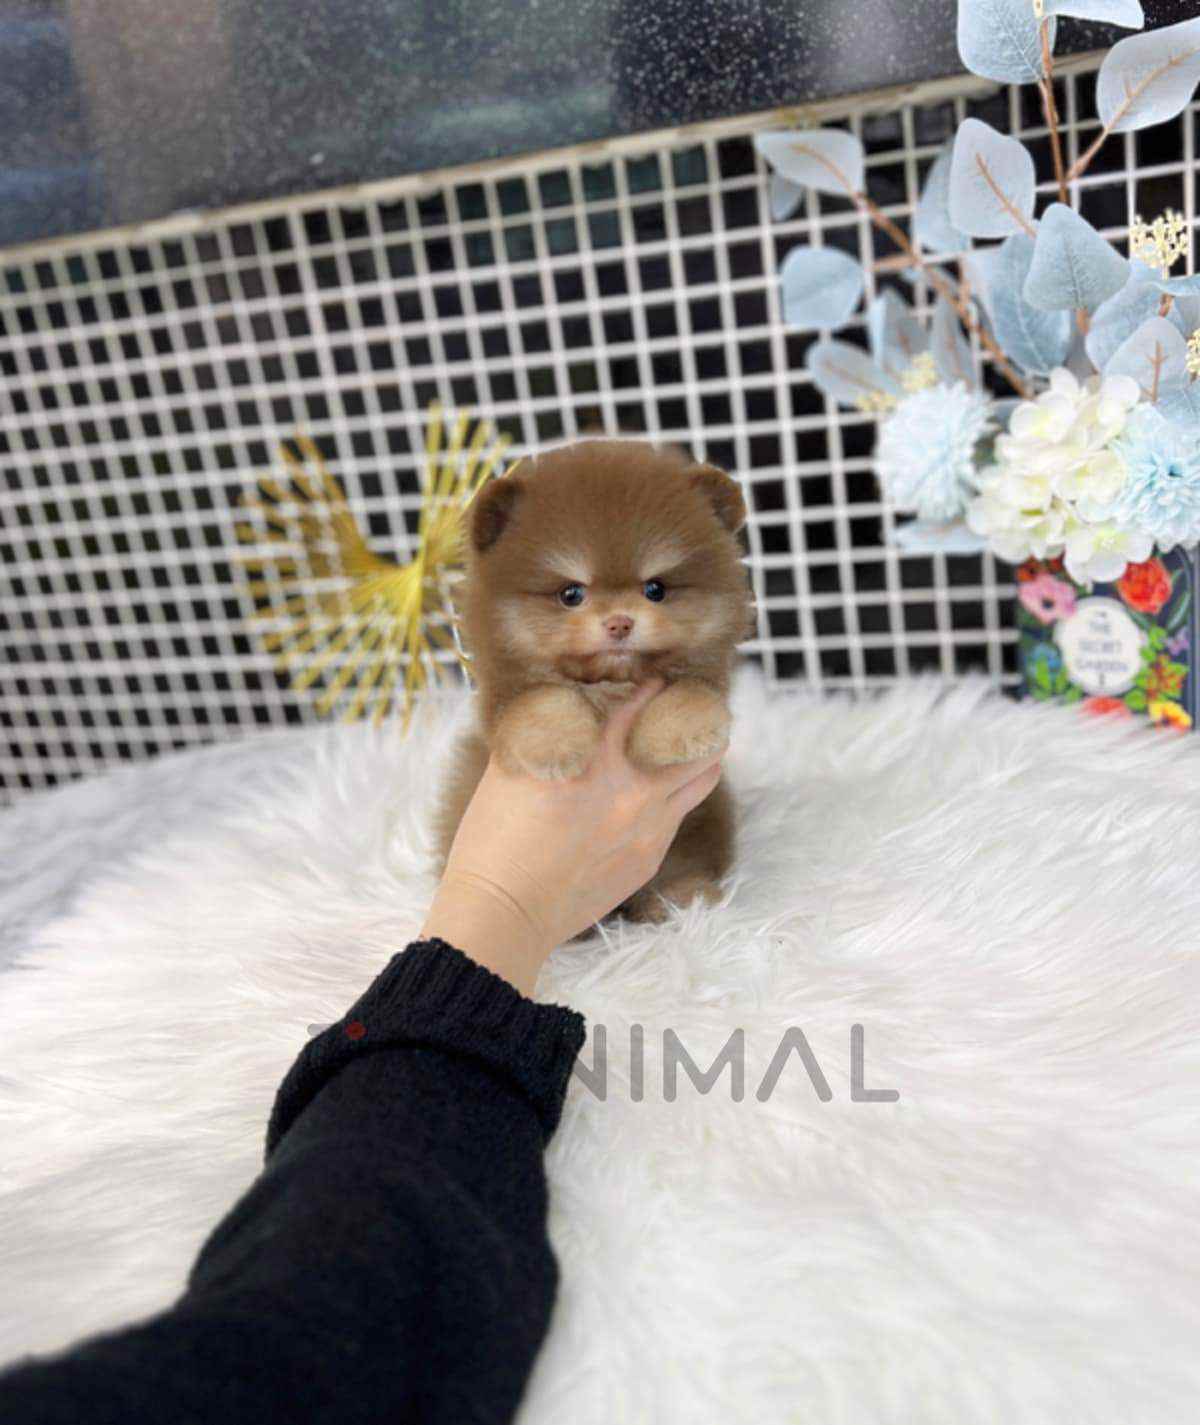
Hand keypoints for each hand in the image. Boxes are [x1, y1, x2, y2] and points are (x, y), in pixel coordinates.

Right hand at [419, 677, 725, 993]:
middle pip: (693, 739)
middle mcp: (633, 789)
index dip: (652, 690)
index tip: (655, 681)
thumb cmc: (494, 840)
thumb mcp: (511, 770)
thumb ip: (545, 734)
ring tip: (700, 743)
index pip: (640, 707)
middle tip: (692, 709)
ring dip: (703, 755)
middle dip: (697, 718)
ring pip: (703, 778)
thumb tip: (560, 709)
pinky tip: (667, 791)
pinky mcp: (649, 858)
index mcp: (595, 760)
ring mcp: (648, 826)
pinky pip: (678, 816)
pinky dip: (679, 795)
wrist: (506, 911)